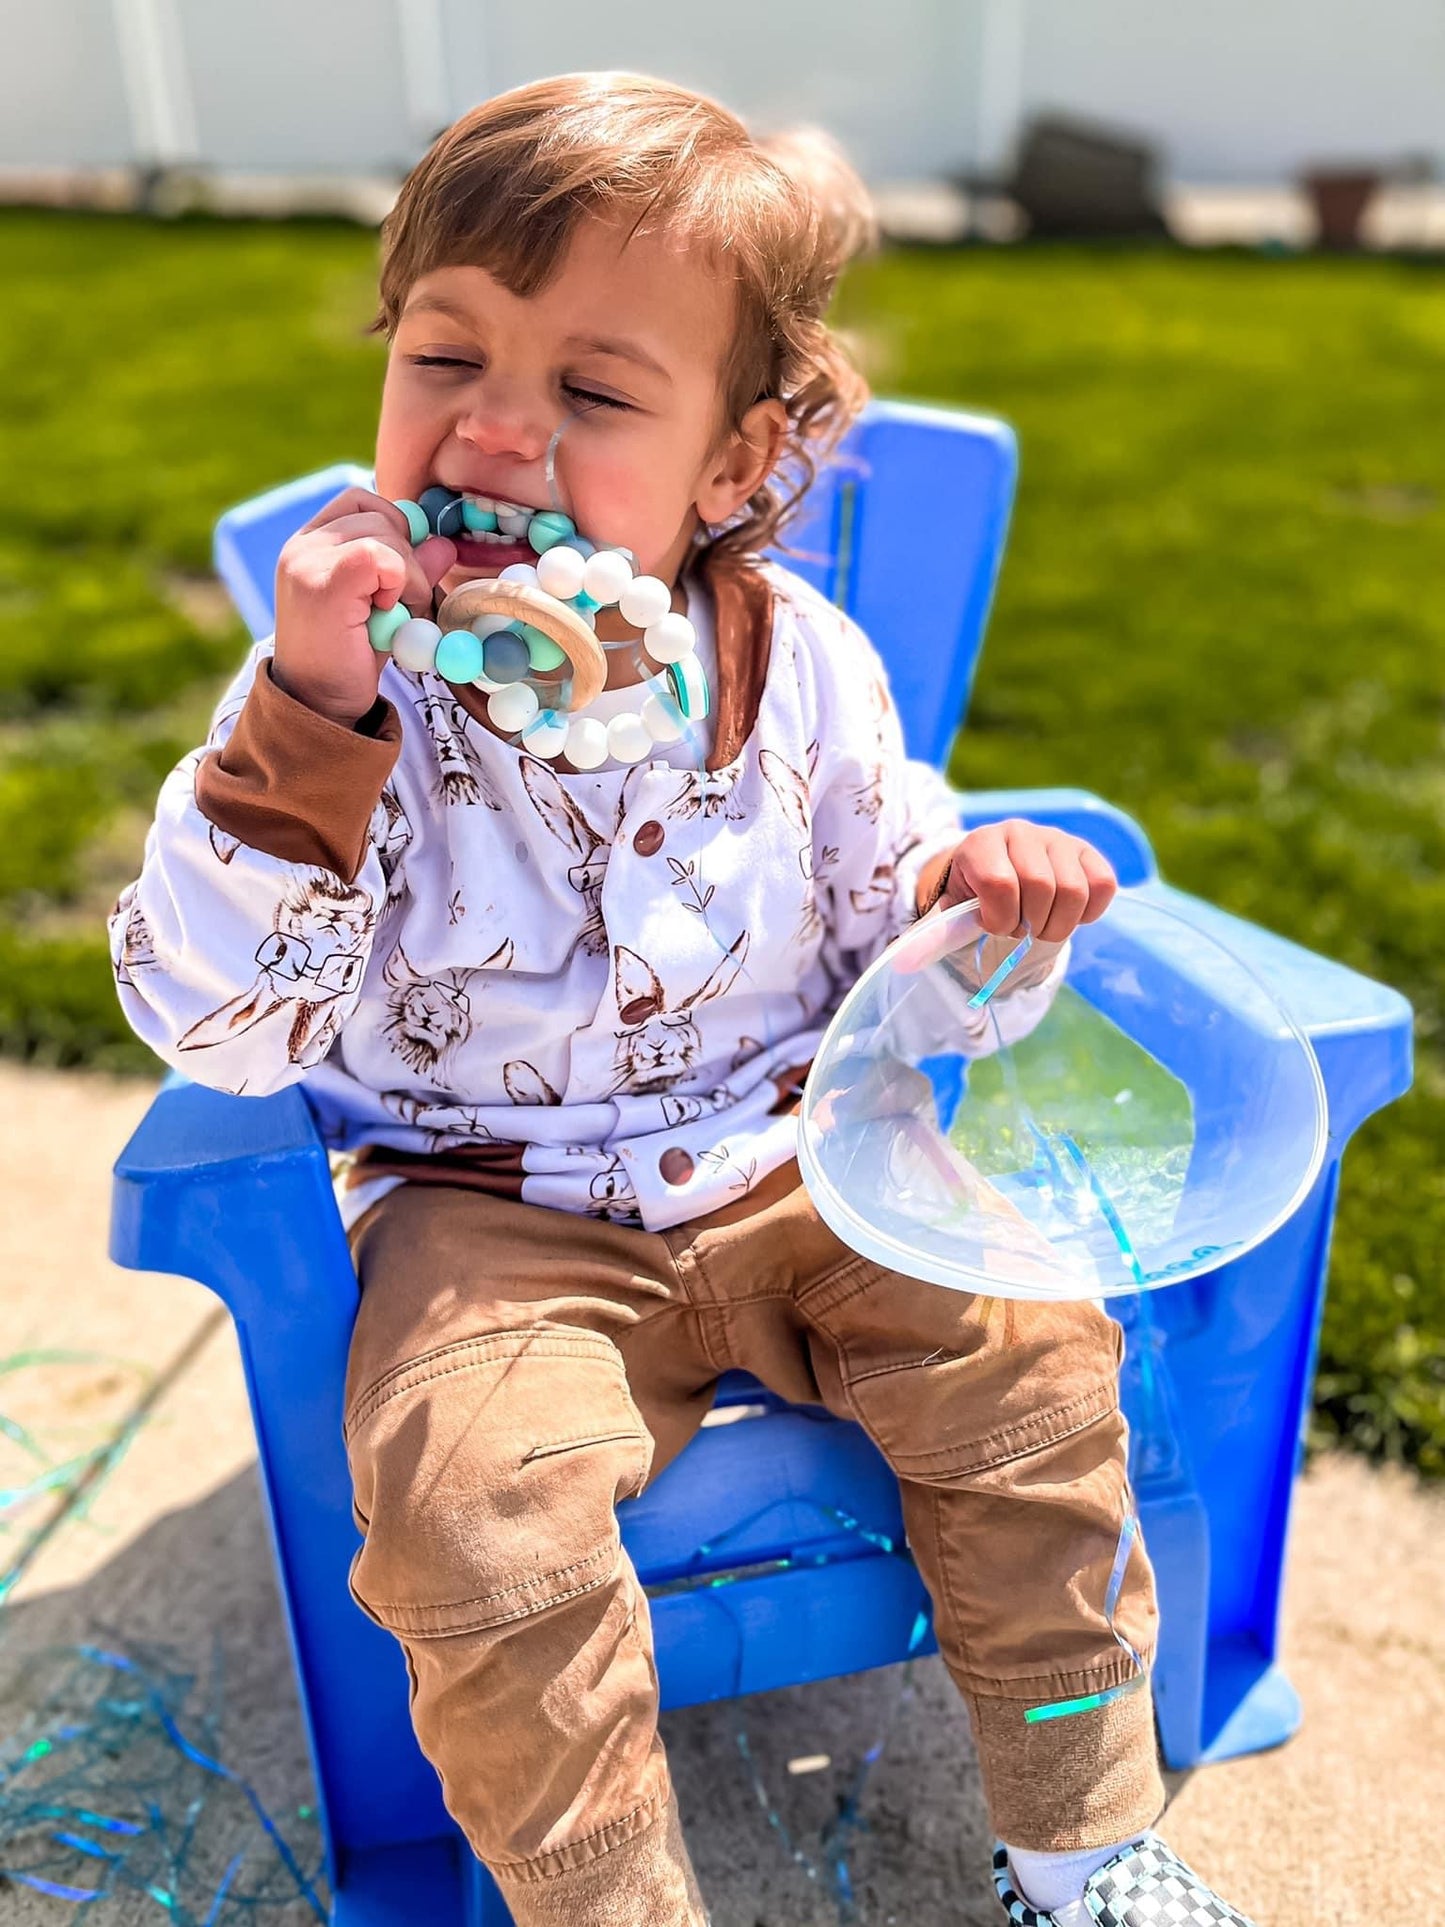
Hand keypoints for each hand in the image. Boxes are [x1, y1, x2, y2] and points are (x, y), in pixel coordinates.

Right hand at [272, 486, 455, 726]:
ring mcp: (307, 562)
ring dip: (410, 577)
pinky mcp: (322, 584)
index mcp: (310, 543)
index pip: (362, 502)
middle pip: (380, 515)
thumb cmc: (350, 659)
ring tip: (394, 616)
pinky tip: (387, 616)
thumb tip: (443, 543)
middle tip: (402, 606)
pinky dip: (401, 584)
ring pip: (386, 534)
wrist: (320, 705)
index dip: (396, 530)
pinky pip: (382, 557)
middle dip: (408, 558)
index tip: (399, 578)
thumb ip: (410, 570)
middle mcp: (302, 545)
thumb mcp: (386, 607)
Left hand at [929, 820, 1117, 942]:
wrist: (999, 875)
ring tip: (1041, 926)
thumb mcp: (949, 915)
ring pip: (1074, 890)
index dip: (999, 919)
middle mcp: (1019, 832)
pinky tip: (1067, 914)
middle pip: (1041, 888)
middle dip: (1031, 924)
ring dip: (1058, 924)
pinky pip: (1103, 884)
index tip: (993, 927)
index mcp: (980, 844)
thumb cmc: (973, 899)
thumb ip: (931, 937)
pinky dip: (1088, 911)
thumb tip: (903, 963)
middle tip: (1020, 930)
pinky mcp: (1086, 851)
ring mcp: (1056, 838)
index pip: (999, 884)